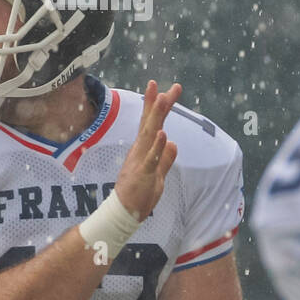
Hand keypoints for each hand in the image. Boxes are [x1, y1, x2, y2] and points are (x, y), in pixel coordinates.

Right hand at [113, 80, 179, 219]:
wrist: (125, 213)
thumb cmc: (139, 195)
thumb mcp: (158, 175)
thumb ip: (166, 159)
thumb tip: (174, 143)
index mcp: (143, 150)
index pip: (152, 125)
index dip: (157, 107)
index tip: (165, 89)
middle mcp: (140, 151)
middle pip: (150, 124)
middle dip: (156, 104)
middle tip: (163, 86)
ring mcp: (140, 161)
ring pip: (149, 136)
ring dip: (156, 117)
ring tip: (162, 99)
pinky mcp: (142, 174)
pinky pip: (151, 158)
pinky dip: (157, 146)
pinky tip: (164, 134)